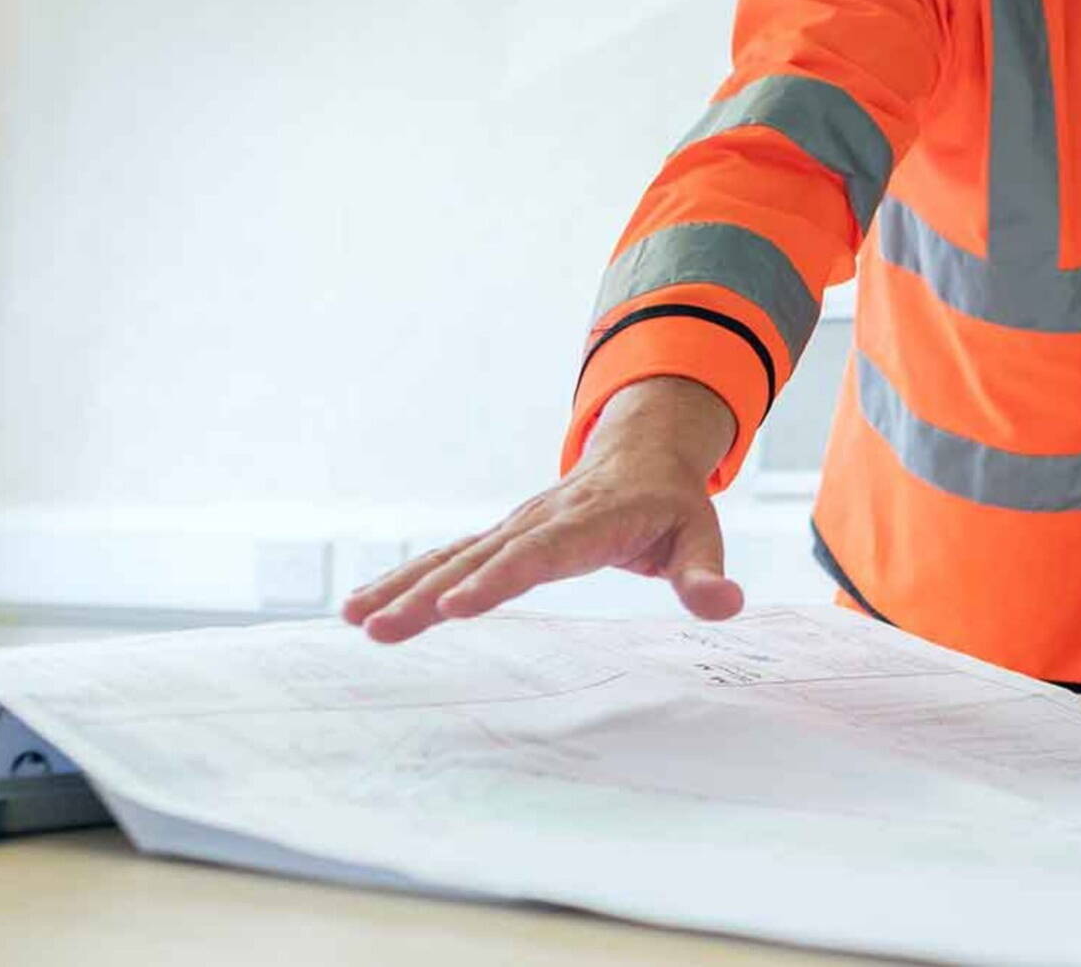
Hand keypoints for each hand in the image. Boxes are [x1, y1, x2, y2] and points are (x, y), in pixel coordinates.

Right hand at [340, 377, 741, 642]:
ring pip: (451, 557)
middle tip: (381, 629)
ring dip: (402, 588)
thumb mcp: (701, 533)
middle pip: (478, 560)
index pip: (538, 554)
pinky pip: (447, 558)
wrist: (642, 451)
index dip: (496, 580)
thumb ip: (705, 574)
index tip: (455, 608)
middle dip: (427, 595)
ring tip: (357, 620)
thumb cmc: (672, 503)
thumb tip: (724, 605)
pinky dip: (404, 580)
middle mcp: (539, 520)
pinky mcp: (498, 537)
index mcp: (589, 520)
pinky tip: (363, 608)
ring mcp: (512, 526)